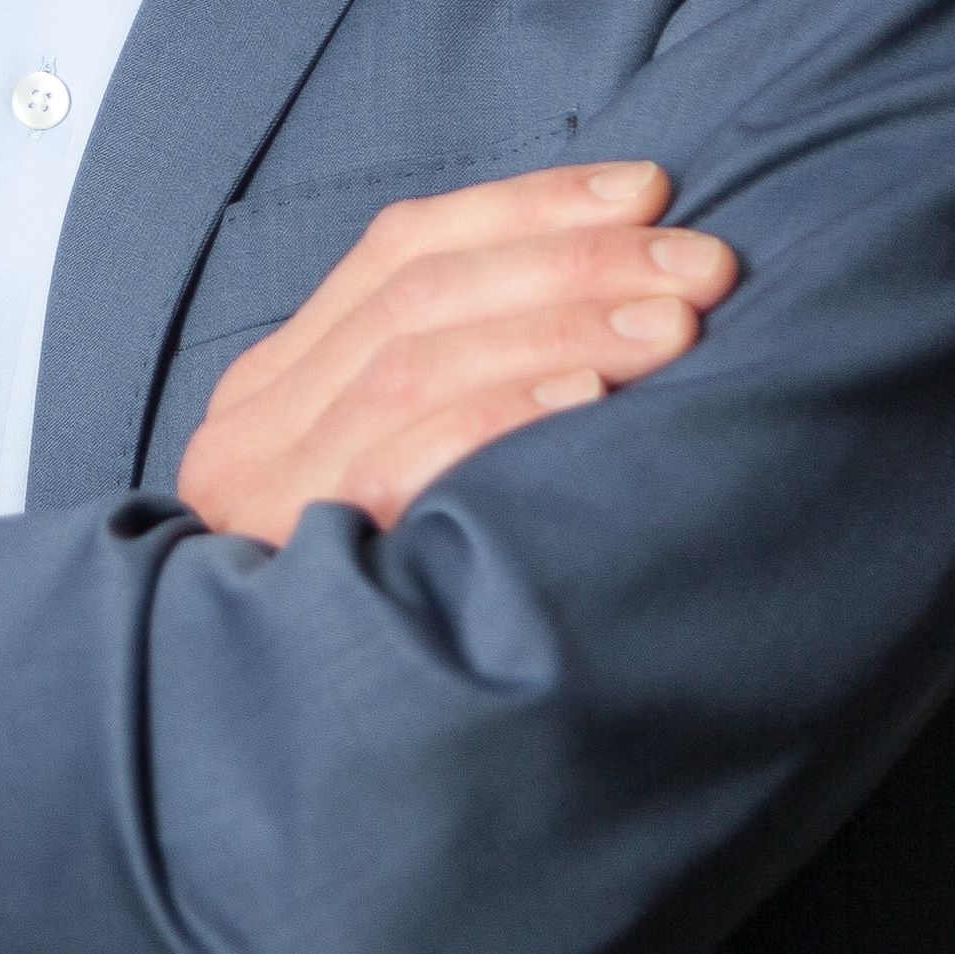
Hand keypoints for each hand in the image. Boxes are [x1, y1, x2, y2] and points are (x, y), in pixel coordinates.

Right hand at [173, 162, 739, 551]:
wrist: (277, 763)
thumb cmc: (380, 601)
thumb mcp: (379, 470)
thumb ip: (445, 384)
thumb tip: (612, 287)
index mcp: (276, 381)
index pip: (401, 246)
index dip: (530, 206)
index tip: (649, 190)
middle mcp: (255, 423)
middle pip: (424, 293)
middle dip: (574, 261)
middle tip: (699, 262)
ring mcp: (267, 489)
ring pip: (417, 362)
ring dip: (560, 326)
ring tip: (675, 323)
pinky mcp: (299, 556)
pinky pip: (402, 458)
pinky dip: (500, 413)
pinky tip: (588, 397)